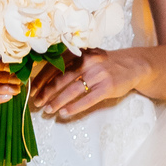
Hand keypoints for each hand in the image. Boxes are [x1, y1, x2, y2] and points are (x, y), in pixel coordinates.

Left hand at [30, 48, 148, 118]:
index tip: (33, 91)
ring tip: (48, 110)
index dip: (41, 80)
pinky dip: (74, 107)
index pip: (54, 67)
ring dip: (57, 102)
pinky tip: (64, 113)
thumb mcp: (86, 57)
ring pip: (72, 90)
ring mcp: (98, 74)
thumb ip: (69, 64)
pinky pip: (87, 99)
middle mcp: (87, 61)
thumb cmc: (104, 63)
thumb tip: (44, 80)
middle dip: (46, 93)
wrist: (132, 65)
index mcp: (79, 52)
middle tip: (37, 103)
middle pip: (61, 79)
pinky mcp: (107, 87)